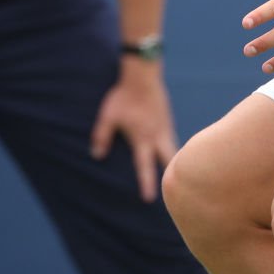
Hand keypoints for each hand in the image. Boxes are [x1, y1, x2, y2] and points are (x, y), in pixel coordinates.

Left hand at [89, 61, 177, 201]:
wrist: (143, 74)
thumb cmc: (123, 96)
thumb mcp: (108, 117)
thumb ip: (102, 136)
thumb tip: (96, 156)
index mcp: (142, 138)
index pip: (145, 166)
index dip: (146, 183)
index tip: (150, 199)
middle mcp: (157, 134)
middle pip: (169, 160)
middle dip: (172, 176)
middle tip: (175, 191)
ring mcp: (165, 125)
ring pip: (173, 149)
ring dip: (174, 162)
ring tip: (177, 176)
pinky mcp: (167, 117)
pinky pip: (172, 137)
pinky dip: (173, 148)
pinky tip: (171, 152)